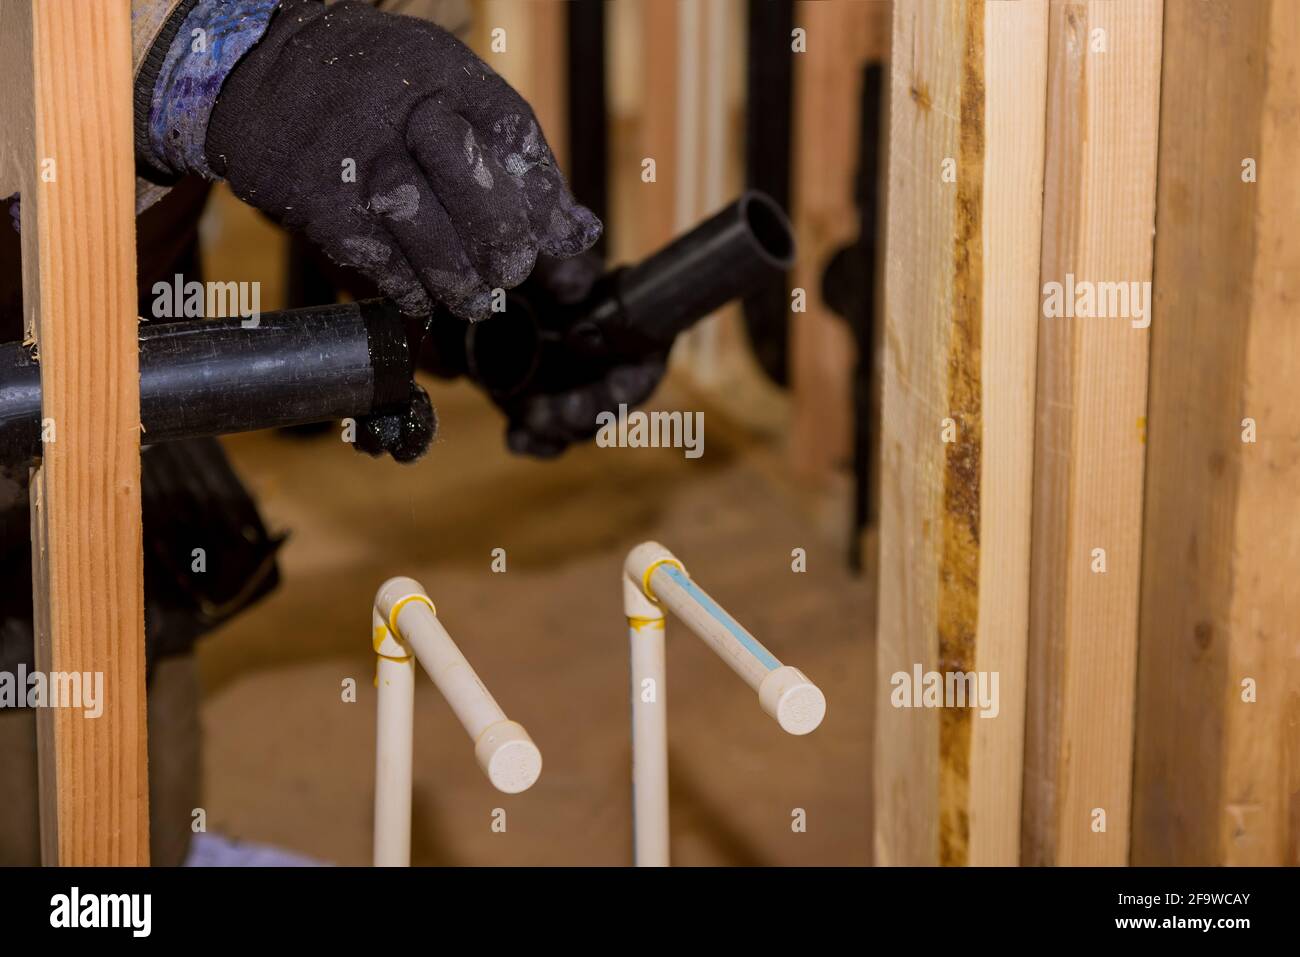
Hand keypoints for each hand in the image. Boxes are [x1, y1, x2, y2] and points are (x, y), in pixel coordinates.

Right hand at [204, 0, 600, 319]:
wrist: (260, 68)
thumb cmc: (374, 88)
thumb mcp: (447, 89)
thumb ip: (512, 157)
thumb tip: (579, 233)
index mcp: (444, 75)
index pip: (514, 134)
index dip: (544, 195)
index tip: (561, 235)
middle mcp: (402, 112)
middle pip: (473, 184)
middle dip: (503, 240)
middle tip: (511, 271)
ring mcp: (358, 158)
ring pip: (425, 230)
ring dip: (459, 278)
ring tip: (475, 297)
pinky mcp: (320, 201)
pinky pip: (375, 257)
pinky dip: (408, 287)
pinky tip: (423, 296)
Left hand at [490, 253, 665, 458]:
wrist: (489, 280)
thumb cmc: (534, 260)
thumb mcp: (545, 252)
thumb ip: (558, 263)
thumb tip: (572, 286)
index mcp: (623, 325)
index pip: (643, 361)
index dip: (636, 379)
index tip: (620, 387)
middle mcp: (604, 365)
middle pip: (609, 403)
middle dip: (591, 411)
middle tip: (569, 409)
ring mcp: (571, 388)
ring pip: (576, 425)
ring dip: (558, 428)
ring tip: (532, 417)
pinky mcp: (539, 404)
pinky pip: (541, 434)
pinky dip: (531, 441)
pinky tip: (517, 440)